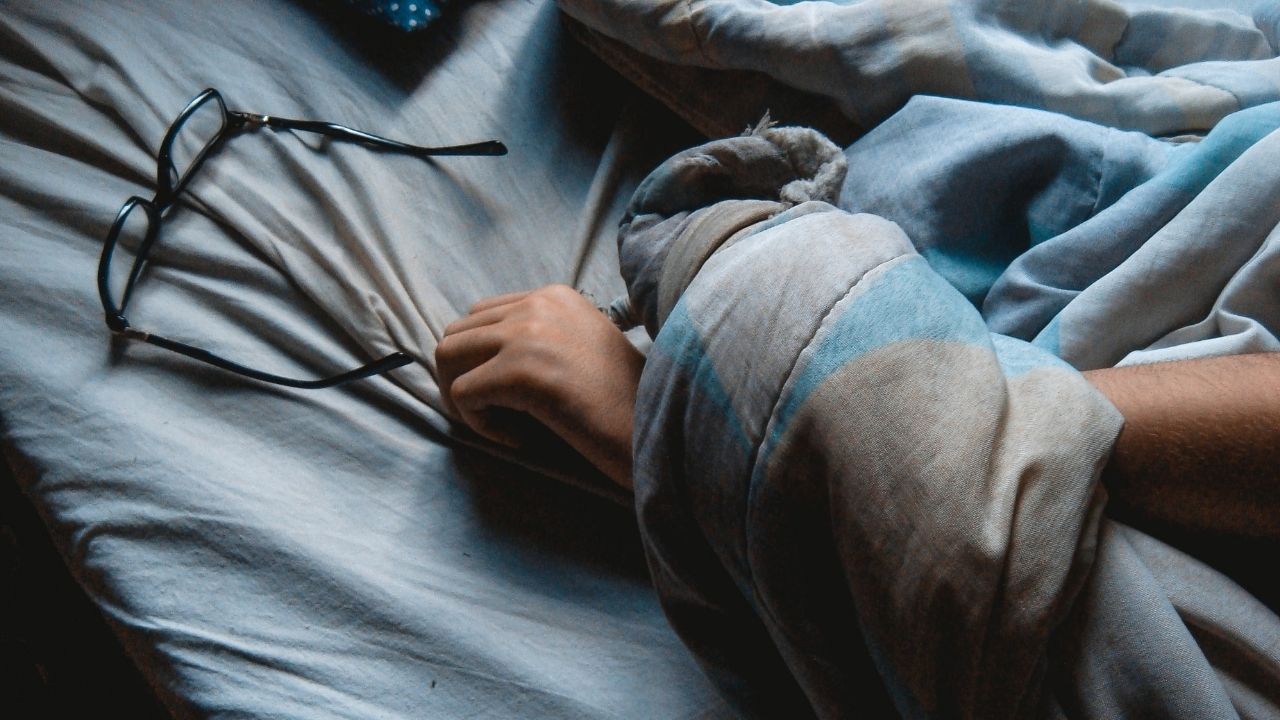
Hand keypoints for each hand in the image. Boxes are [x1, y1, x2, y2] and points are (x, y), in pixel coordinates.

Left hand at [435, 285, 643, 488]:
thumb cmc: (626, 401)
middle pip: (456, 332)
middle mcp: (537, 303)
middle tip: (490, 414)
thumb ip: (540, 339)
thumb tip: (480, 361)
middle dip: (459, 377)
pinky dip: (479, 424)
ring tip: (497, 424)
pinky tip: (517, 437)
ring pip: (447, 356)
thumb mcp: (583, 348)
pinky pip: (462, 394)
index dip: (479, 360)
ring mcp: (527, 334)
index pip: (480, 315)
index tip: (506, 396)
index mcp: (553, 295)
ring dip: (461, 397)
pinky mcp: (521, 371)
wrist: (659, 427)